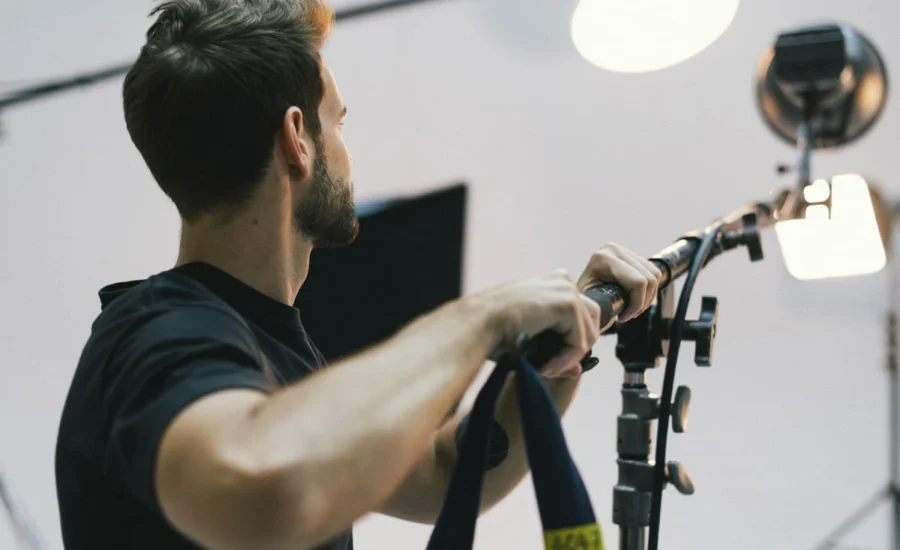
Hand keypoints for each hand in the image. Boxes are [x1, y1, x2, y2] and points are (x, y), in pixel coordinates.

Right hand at [482, 270, 600, 378]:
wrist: (479, 324)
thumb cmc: (493, 330)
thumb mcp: (533, 339)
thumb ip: (558, 351)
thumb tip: (579, 370)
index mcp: (553, 284)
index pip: (581, 316)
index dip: (572, 344)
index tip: (551, 362)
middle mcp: (562, 282)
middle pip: (592, 322)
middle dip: (576, 349)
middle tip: (551, 367)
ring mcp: (567, 291)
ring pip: (588, 334)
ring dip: (569, 357)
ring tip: (546, 368)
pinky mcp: (568, 305)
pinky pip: (580, 342)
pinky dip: (565, 359)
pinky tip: (545, 365)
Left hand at [576, 243, 663, 322]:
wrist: (577, 298)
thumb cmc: (583, 305)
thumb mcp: (591, 305)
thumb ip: (605, 303)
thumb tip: (618, 309)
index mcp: (603, 258)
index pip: (638, 282)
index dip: (636, 304)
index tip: (623, 318)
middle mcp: (613, 249)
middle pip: (649, 279)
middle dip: (641, 303)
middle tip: (628, 315)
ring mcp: (623, 250)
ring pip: (655, 276)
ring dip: (646, 298)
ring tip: (630, 309)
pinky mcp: (631, 255)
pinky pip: (653, 273)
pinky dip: (648, 291)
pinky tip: (633, 299)